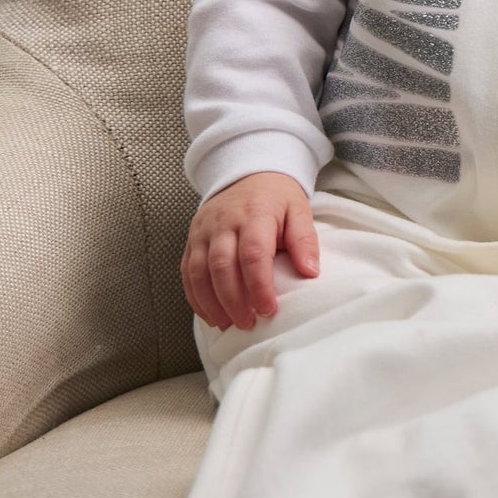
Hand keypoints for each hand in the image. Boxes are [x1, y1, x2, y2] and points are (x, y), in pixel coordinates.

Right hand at [181, 172, 319, 332]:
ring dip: (211, 303)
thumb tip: (310, 273)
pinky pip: (186, 272)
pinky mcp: (192, 239)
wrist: (246, 173)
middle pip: (222, 266)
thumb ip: (305, 240)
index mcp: (254, 214)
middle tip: (248, 324)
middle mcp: (223, 222)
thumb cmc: (276, 197)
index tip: (268, 310)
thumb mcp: (299, 210)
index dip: (259, 286)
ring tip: (228, 325)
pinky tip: (210, 315)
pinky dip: (195, 298)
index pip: (253, 254)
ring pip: (199, 272)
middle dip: (233, 301)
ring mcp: (203, 231)